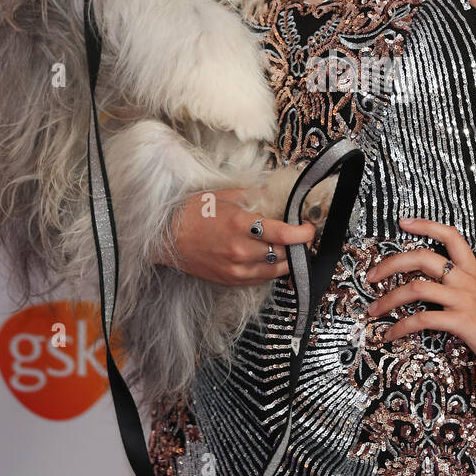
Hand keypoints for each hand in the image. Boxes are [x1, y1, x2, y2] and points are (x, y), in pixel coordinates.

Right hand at [161, 188, 314, 284]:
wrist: (165, 237)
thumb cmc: (193, 212)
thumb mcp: (226, 195)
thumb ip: (256, 197)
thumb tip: (279, 196)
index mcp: (240, 225)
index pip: (284, 234)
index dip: (304, 233)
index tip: (310, 228)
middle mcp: (241, 250)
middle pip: (284, 253)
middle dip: (298, 245)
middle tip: (301, 235)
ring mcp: (236, 269)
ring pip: (276, 270)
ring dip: (287, 259)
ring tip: (289, 247)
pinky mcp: (231, 280)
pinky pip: (261, 278)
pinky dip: (271, 268)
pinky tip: (269, 257)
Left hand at [365, 216, 475, 383]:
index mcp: (473, 270)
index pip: (450, 235)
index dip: (426, 225)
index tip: (404, 223)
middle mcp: (465, 279)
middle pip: (423, 256)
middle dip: (391, 263)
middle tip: (372, 275)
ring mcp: (462, 299)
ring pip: (416, 287)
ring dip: (388, 299)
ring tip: (374, 309)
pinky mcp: (459, 321)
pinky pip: (422, 319)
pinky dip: (401, 327)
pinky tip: (391, 334)